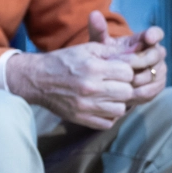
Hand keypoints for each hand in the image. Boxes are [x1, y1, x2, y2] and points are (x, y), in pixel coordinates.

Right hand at [6, 38, 133, 130]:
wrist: (36, 79)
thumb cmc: (62, 61)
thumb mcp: (85, 49)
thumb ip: (110, 51)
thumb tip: (135, 54)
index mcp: (92, 68)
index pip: (127, 73)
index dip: (125, 71)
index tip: (117, 71)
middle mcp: (90, 87)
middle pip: (127, 92)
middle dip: (124, 86)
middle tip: (114, 83)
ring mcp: (86, 106)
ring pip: (120, 109)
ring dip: (118, 102)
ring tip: (108, 95)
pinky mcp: (81, 118)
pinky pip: (108, 123)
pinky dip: (108, 116)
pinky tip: (101, 106)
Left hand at [88, 10, 166, 107]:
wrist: (109, 81)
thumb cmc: (106, 58)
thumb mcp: (101, 45)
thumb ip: (98, 31)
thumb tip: (94, 13)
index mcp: (144, 40)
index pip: (156, 33)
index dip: (154, 34)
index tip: (147, 37)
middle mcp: (156, 53)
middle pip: (157, 54)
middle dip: (141, 59)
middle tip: (125, 65)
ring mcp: (158, 70)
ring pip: (155, 73)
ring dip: (139, 78)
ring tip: (123, 81)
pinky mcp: (157, 85)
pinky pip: (152, 89)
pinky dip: (140, 92)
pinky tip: (127, 95)